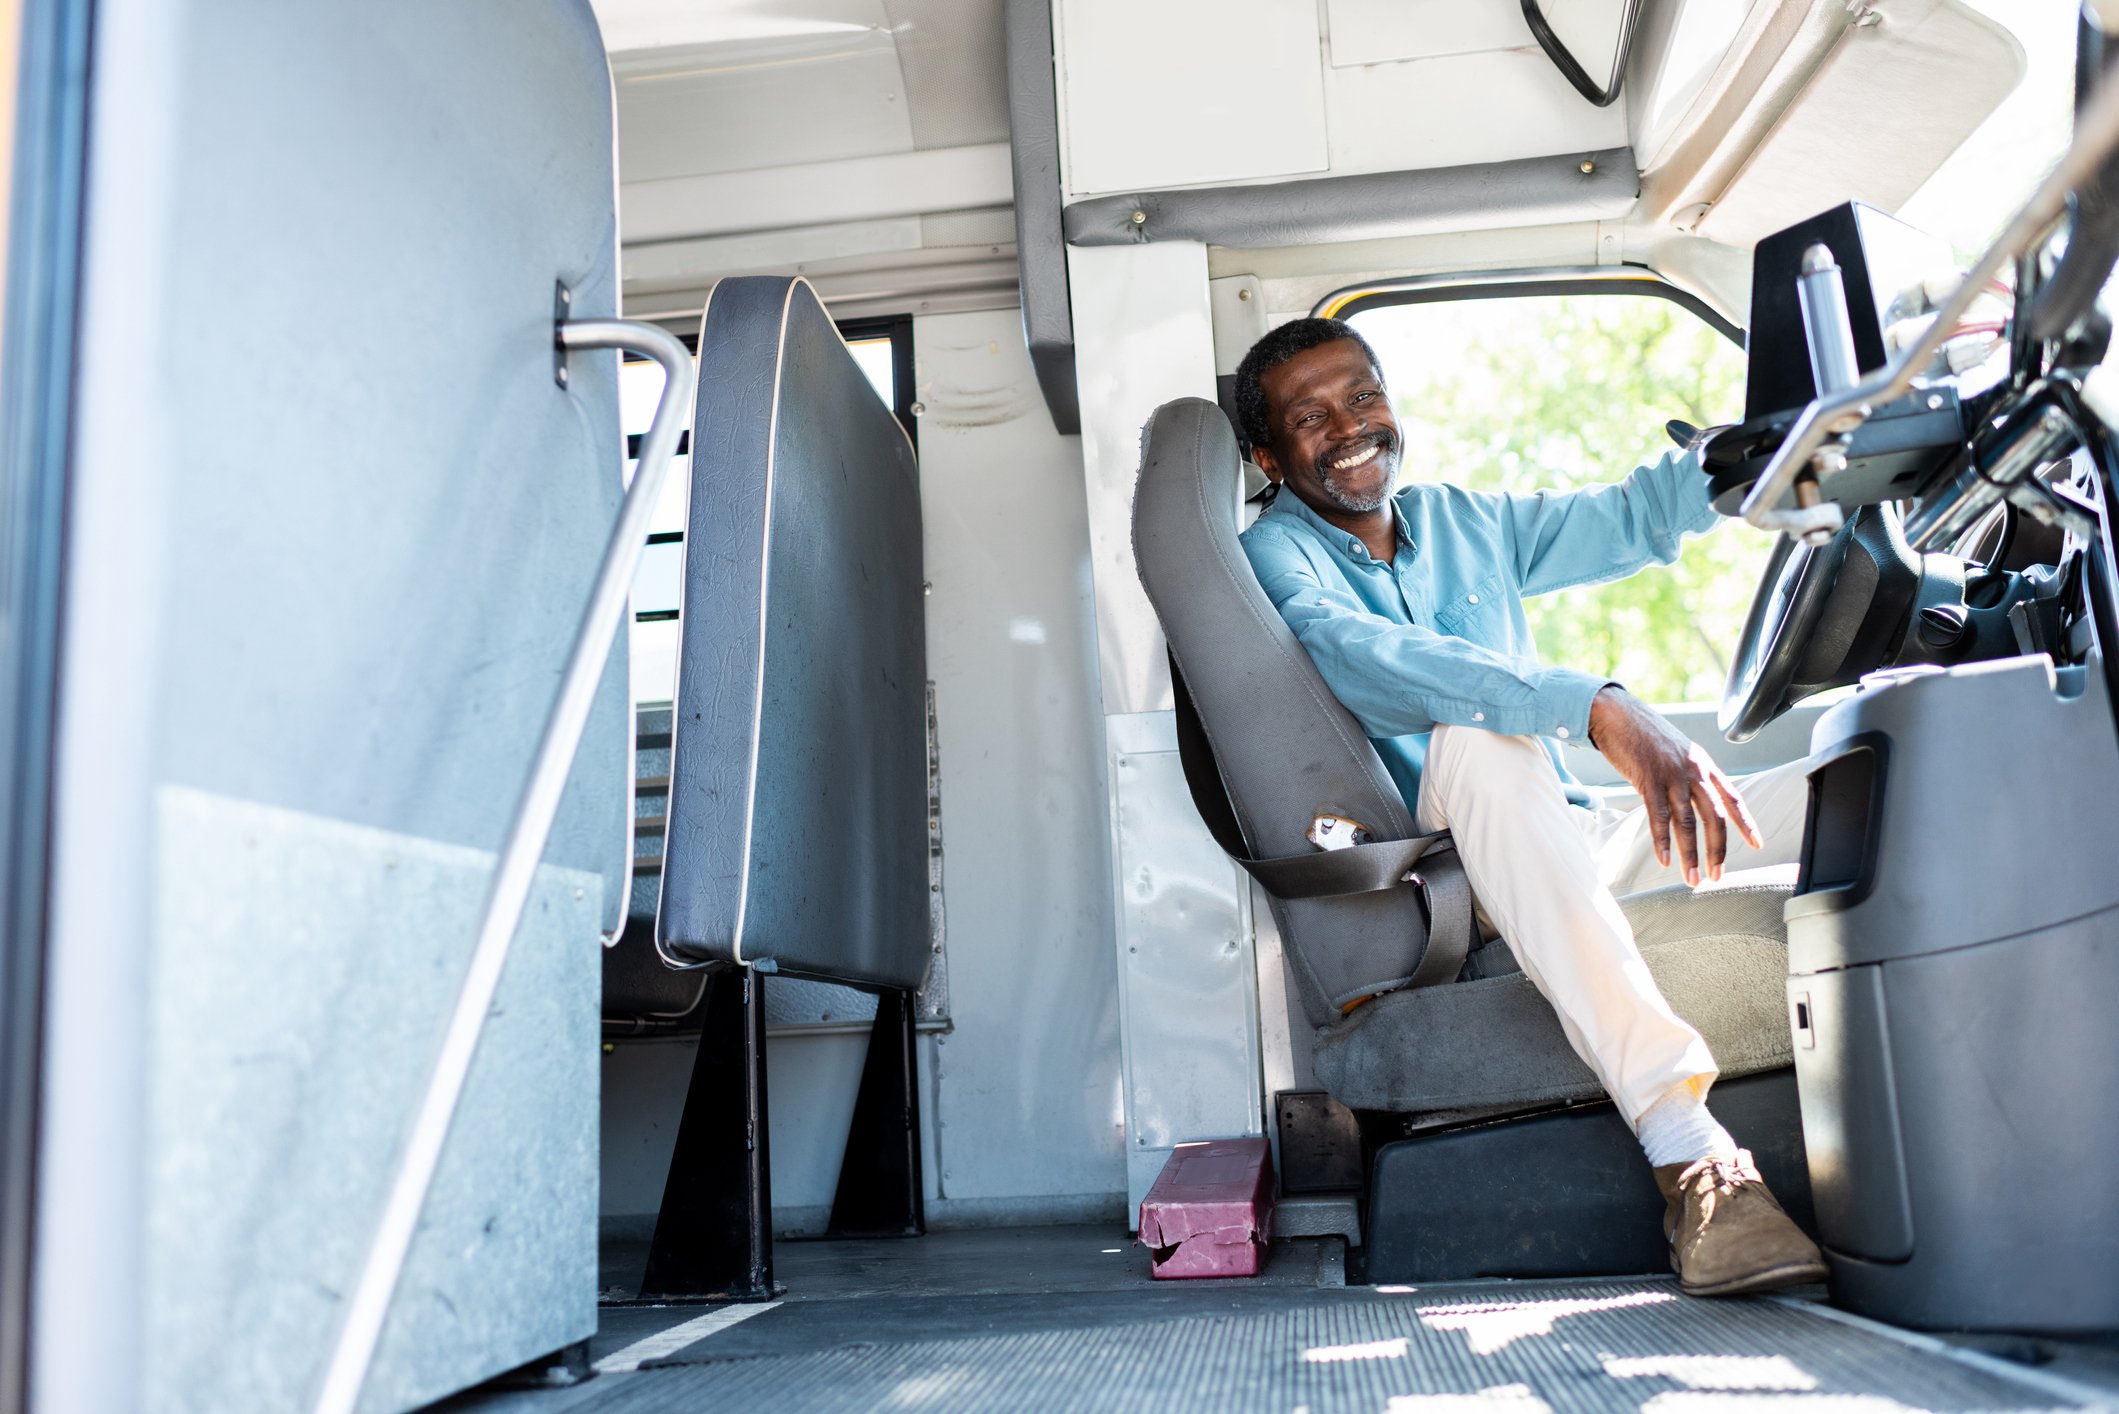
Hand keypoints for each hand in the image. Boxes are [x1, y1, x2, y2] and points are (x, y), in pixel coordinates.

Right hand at [1588, 686, 1761, 885]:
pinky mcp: (1648, 779)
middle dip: (1717, 850)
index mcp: (1704, 765)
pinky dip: (1662, 841)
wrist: (1618, 714)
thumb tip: (1697, 799)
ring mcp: (1672, 775)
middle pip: (1714, 817)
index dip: (1746, 823)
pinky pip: (1658, 816)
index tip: (1757, 844)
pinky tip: (1664, 860)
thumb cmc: (1645, 736)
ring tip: (1691, 878)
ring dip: (1690, 854)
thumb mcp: (1678, 753)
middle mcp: (1694, 771)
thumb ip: (1691, 775)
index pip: (1733, 798)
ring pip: (1687, 822)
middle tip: (1716, 876)